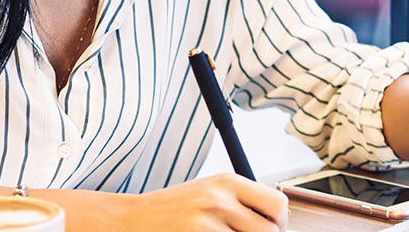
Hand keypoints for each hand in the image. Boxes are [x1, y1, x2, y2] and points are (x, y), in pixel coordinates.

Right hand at [122, 173, 289, 231]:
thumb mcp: (209, 192)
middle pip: (270, 230)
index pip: (278, 204)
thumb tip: (277, 221)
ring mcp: (208, 222)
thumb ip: (241, 202)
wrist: (129, 220)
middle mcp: (220, 199)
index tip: (271, 229)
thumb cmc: (171, 210)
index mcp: (228, 182)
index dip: (279, 223)